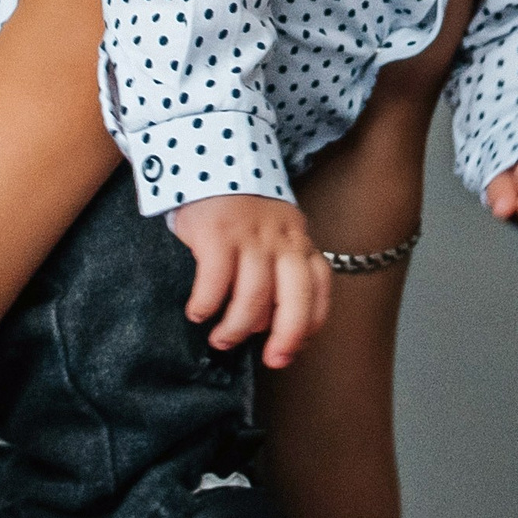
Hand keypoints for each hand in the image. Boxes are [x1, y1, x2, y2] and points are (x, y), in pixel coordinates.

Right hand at [169, 195, 331, 366]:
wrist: (210, 156)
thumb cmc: (240, 209)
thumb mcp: (272, 232)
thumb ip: (278, 268)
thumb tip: (269, 325)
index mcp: (298, 241)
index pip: (320, 286)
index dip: (311, 322)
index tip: (293, 347)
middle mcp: (281, 240)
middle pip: (295, 298)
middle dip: (286, 337)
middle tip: (271, 360)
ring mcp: (250, 235)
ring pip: (253, 296)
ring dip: (236, 328)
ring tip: (221, 339)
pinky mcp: (218, 232)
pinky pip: (216, 280)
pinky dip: (206, 304)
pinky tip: (197, 312)